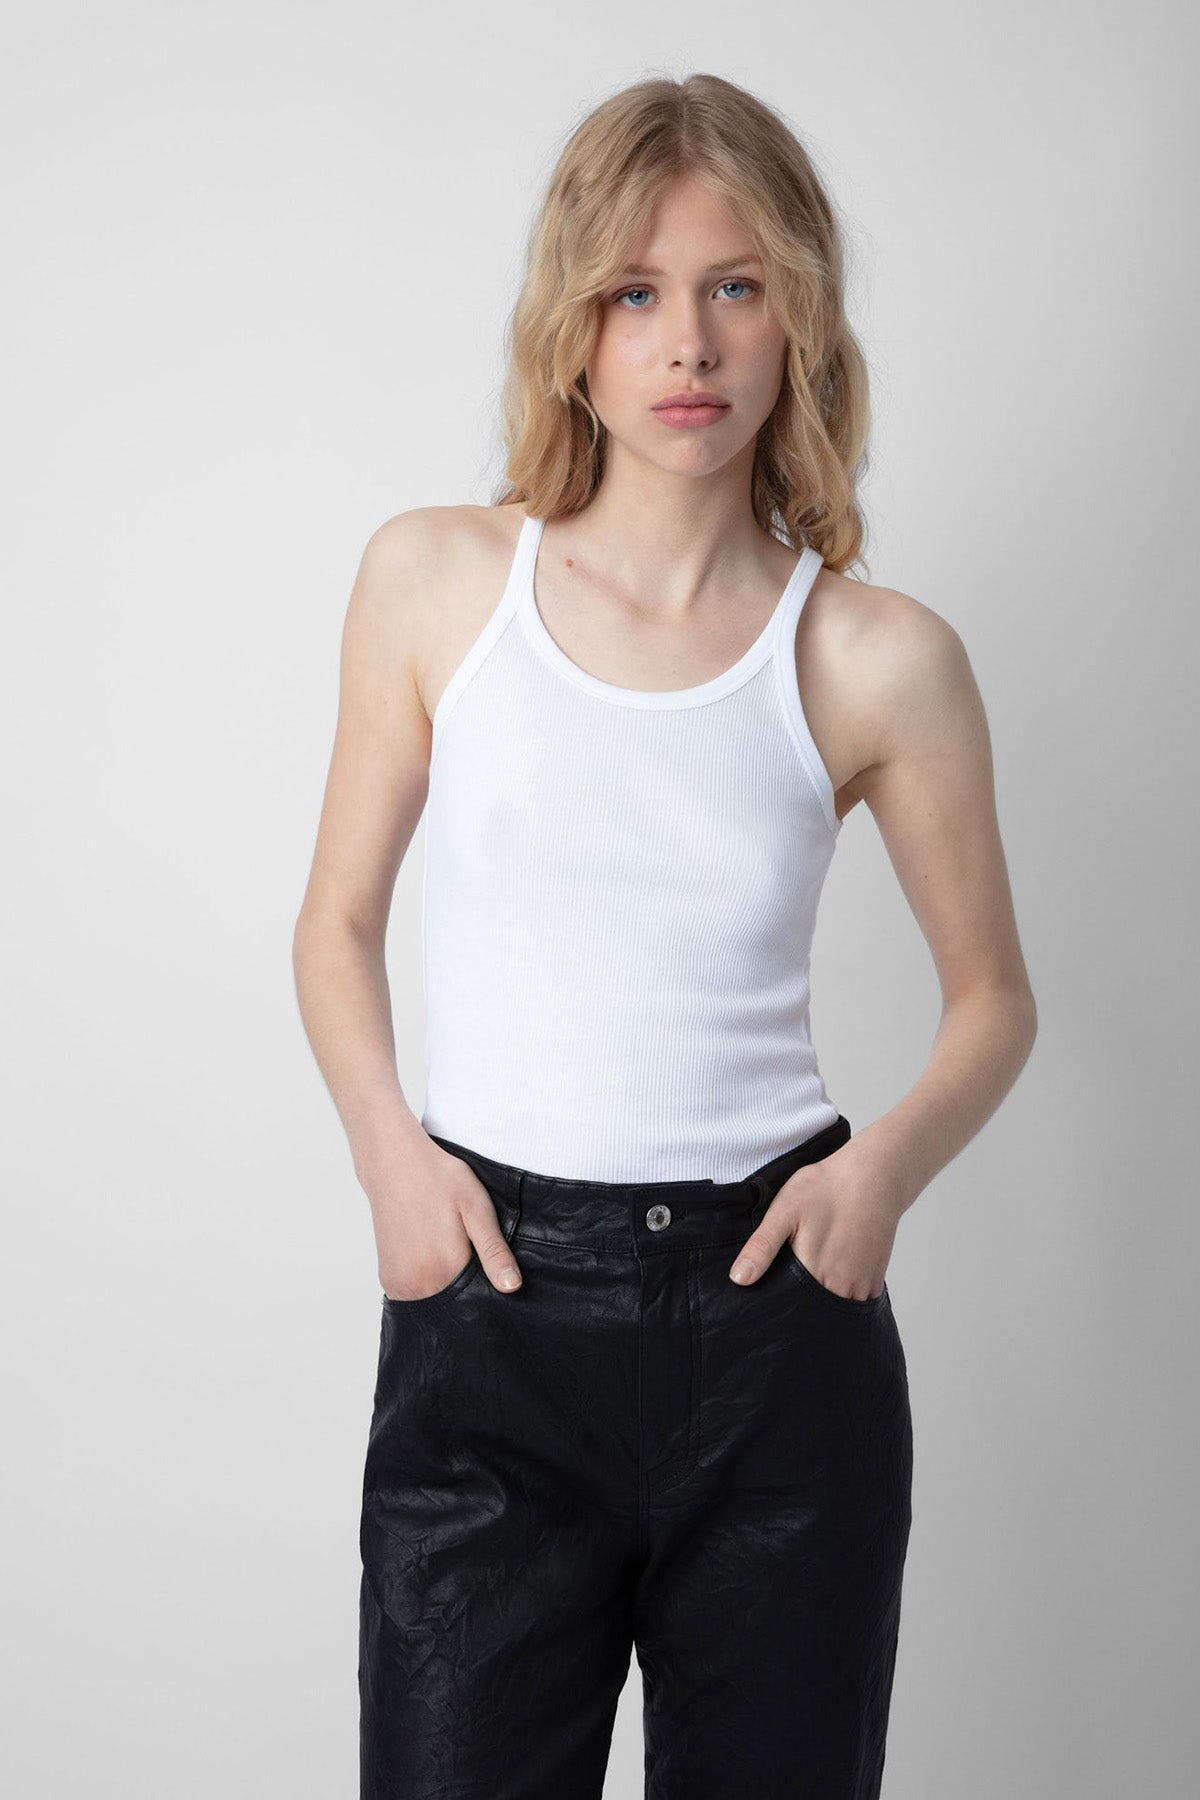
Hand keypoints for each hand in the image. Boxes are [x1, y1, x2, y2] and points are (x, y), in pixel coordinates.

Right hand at [363, 1139, 522, 1300]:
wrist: (394, 1162)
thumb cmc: (438, 1179)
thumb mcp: (477, 1209)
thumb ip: (494, 1251)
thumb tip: (512, 1286)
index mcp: (442, 1272)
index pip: (477, 1300)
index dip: (489, 1286)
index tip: (487, 1262)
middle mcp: (415, 1287)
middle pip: (455, 1304)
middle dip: (469, 1287)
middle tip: (465, 1246)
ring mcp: (397, 1286)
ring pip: (436, 1301)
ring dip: (447, 1285)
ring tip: (446, 1246)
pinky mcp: (387, 1280)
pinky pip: (416, 1294)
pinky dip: (428, 1282)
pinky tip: (431, 1253)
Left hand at [729, 1138, 904, 1299]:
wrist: (873, 1175)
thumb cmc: (826, 1188)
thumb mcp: (783, 1212)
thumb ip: (761, 1248)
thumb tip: (739, 1279)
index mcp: (814, 1277)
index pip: (790, 1307)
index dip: (779, 1303)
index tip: (774, 1290)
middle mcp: (841, 1289)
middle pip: (813, 1312)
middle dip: (800, 1304)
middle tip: (795, 1271)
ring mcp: (862, 1287)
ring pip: (835, 1307)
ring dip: (823, 1299)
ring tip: (816, 1270)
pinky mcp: (876, 1279)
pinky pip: (856, 1299)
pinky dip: (844, 1292)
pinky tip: (836, 1269)